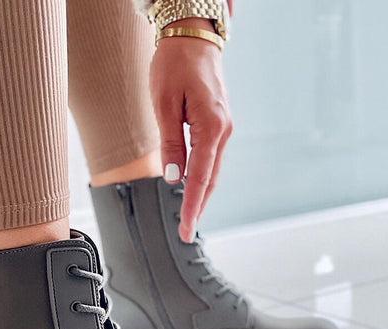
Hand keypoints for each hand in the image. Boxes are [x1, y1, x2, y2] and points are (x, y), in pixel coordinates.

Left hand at [149, 18, 232, 242]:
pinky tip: (194, 189)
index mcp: (211, 127)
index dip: (191, 206)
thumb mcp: (165, 105)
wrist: (193, 37)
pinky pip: (210, 158)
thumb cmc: (175, 64)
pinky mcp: (217, 125)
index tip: (185, 229)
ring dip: (200, 195)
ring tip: (188, 217)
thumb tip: (173, 178)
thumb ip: (171, 144)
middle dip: (197, 207)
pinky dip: (202, 178)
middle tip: (186, 233)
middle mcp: (222, 130)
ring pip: (212, 171)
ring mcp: (223, 128)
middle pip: (211, 180)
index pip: (200, 178)